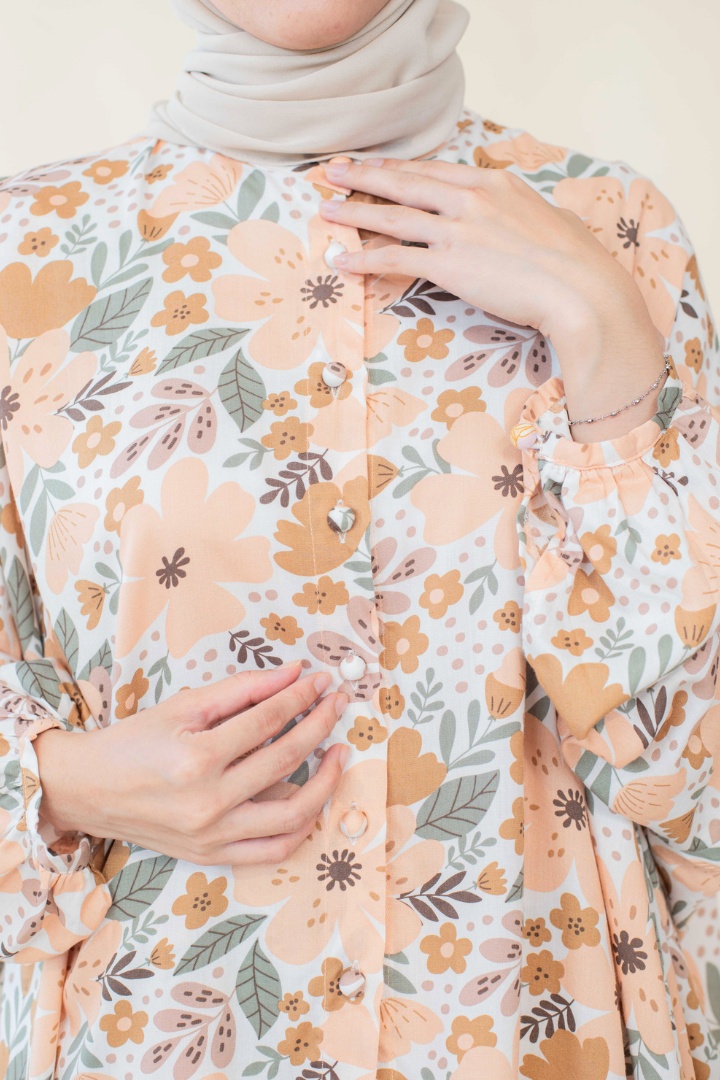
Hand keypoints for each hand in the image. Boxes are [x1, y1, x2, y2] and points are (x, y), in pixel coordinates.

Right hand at [34, 661, 348, 866]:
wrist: (88, 790)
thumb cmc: (135, 742)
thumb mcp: (184, 705)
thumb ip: (242, 689)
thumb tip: (293, 674)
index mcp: (196, 758)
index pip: (267, 720)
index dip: (300, 697)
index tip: (321, 681)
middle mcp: (208, 802)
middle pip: (286, 759)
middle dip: (320, 725)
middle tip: (336, 704)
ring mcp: (213, 836)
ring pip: (292, 814)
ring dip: (325, 781)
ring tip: (336, 753)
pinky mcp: (213, 856)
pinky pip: (274, 850)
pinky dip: (301, 825)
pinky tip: (313, 797)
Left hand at [320, 157, 667, 440]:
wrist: (579, 288)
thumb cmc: (576, 261)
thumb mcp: (552, 220)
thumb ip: (527, 215)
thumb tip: (535, 220)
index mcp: (495, 184)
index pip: (435, 171)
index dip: (399, 168)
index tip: (376, 165)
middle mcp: (471, 200)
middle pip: (406, 184)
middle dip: (365, 176)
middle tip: (334, 171)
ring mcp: (457, 231)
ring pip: (393, 217)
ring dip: (355, 212)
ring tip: (327, 208)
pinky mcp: (449, 265)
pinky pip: (395, 259)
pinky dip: (364, 260)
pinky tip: (342, 262)